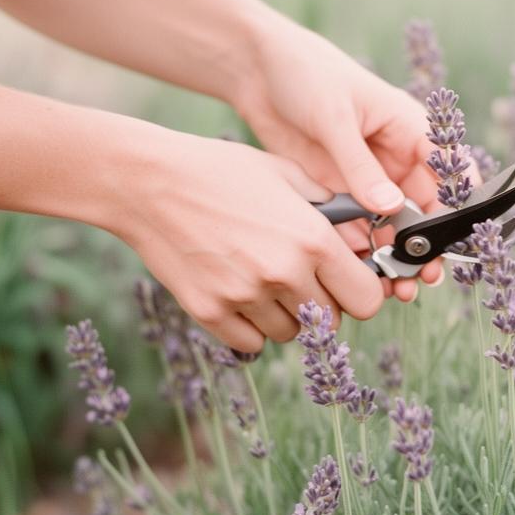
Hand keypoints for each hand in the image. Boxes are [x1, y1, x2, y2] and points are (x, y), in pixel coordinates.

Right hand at [114, 129, 385, 352]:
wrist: (149, 182)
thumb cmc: (223, 171)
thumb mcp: (287, 174)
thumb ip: (331, 208)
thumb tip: (360, 237)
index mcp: (312, 238)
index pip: (366, 299)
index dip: (361, 293)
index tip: (348, 285)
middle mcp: (284, 273)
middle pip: (331, 322)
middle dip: (324, 305)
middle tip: (303, 280)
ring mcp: (245, 296)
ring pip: (290, 334)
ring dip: (286, 316)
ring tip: (264, 280)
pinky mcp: (209, 312)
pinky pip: (251, 342)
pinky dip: (250, 327)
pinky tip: (240, 293)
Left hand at [233, 12, 448, 300]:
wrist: (254, 68)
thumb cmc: (306, 74)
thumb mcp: (334, 116)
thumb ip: (361, 166)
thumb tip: (392, 209)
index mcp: (409, 127)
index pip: (449, 171)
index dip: (458, 207)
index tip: (456, 242)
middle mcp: (393, 157)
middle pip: (422, 208)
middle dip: (425, 244)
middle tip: (423, 278)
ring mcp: (365, 176)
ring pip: (391, 226)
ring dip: (394, 256)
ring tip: (395, 287)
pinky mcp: (336, 190)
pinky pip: (355, 227)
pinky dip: (359, 251)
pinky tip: (359, 272)